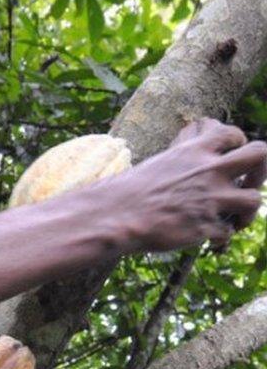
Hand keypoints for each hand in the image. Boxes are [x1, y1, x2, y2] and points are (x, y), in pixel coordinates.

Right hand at [105, 118, 265, 252]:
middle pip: (259, 156)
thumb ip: (183, 150)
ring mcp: (211, 199)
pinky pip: (229, 232)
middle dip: (260, 171)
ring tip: (235, 219)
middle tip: (247, 183)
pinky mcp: (206, 227)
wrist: (115, 216)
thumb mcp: (159, 160)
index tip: (230, 156)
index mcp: (193, 151)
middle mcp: (208, 172)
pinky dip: (221, 236)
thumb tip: (192, 130)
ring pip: (255, 200)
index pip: (233, 134)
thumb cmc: (127, 189)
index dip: (238, 144)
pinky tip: (210, 238)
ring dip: (247, 212)